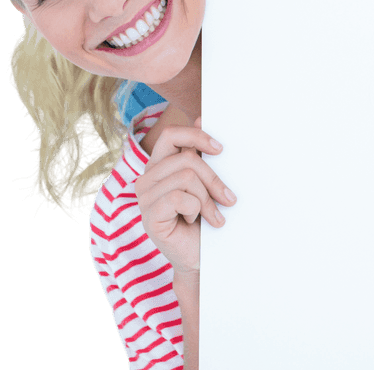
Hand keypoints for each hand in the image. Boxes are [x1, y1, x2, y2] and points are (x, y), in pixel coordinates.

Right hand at [134, 117, 235, 276]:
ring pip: (186, 178)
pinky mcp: (148, 216)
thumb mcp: (204, 181)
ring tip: (212, 215)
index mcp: (158, 165)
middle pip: (187, 160)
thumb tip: (201, 118)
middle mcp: (147, 178)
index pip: (171, 134)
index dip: (196, 136)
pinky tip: (195, 222)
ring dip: (207, 199)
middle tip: (229, 199)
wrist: (199, 255)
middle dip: (214, 179)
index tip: (220, 149)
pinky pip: (180, 198)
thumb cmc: (203, 217)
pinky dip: (196, 210)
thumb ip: (199, 153)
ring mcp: (144, 198)